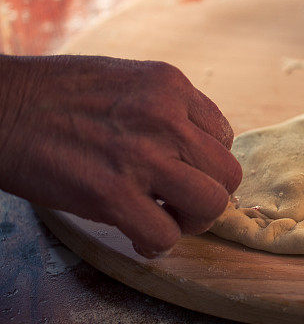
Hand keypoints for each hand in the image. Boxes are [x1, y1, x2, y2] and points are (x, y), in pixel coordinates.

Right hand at [0, 55, 241, 257]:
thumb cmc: (55, 95)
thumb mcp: (126, 81)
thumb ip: (166, 108)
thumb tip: (195, 148)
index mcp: (170, 86)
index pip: (224, 137)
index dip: (205, 163)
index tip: (182, 171)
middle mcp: (165, 117)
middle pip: (228, 174)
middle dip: (208, 194)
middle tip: (180, 202)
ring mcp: (141, 155)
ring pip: (210, 205)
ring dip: (191, 221)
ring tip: (164, 218)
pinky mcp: (112, 194)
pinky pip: (165, 235)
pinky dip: (156, 243)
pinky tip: (137, 234)